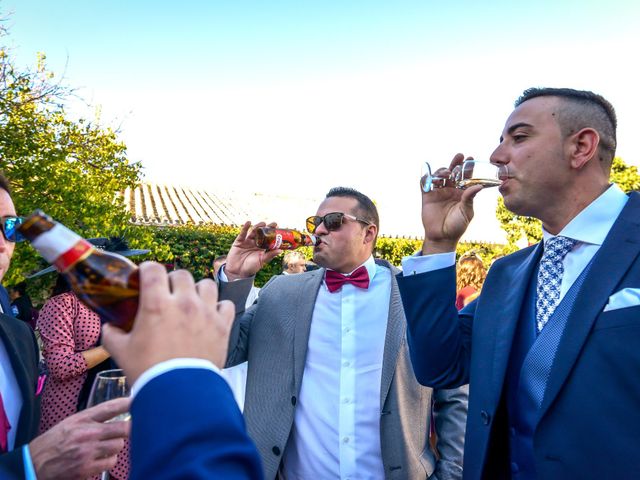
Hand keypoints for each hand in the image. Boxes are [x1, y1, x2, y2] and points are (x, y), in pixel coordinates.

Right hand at [29, 397, 129, 479]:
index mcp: (82, 419)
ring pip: (119, 445)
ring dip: (116, 446)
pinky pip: (111, 462)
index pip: (110, 408)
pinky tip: (101, 459)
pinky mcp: (87, 468)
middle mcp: (87, 433)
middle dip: (128, 429)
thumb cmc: (54, 442)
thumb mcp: (71, 422)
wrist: (34, 464)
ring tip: (107, 446)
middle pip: (123, 428)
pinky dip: (109, 460)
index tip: (139, 400)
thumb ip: (93, 418)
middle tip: (126, 430)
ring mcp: (88, 451)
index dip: (128, 404)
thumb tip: (117, 413)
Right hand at [102, 262, 235, 382]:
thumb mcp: (121, 352)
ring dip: (198, 290)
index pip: (153, 269)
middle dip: (173, 281)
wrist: (179, 393)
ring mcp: (206, 313)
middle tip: (168, 293)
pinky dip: (219, 307)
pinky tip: (211, 314)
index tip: (146, 275)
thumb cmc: (149, 372)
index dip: (148, 269)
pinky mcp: (222, 326)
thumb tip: (110, 328)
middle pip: (181, 274)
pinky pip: (226, 304)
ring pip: (206, 285)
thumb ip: (112, 335)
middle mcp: (184, 303)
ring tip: (191, 301)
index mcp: (157, 304)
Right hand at [223, 221, 282, 279]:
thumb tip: (281, 251)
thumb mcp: (262, 261)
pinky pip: (242, 234)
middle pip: (261, 233)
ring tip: (263, 223)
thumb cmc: (251, 268)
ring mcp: (247, 241)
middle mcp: (255, 243)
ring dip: (258, 226)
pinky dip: (245, 228)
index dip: (273, 233)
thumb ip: (270, 255)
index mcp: (261, 248)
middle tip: (274, 224)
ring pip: (253, 232)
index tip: (279, 228)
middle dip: (267, 228)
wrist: (238, 272)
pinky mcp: (239, 242)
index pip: (268, 239)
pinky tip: (248, 222)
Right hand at [420, 153, 482, 253]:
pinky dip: (426, 176)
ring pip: (439, 176)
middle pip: (452, 173)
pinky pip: (425, 183)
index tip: (470, 158)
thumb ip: (470, 198)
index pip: (465, 177)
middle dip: (455, 164)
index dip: (467, 167)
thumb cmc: (457, 226)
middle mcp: (450, 190)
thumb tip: (478, 186)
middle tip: (460, 156)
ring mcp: (438, 192)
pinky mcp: (427, 196)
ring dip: (443, 171)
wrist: (442, 237)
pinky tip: (429, 174)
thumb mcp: (466, 212)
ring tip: (447, 173)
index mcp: (461, 193)